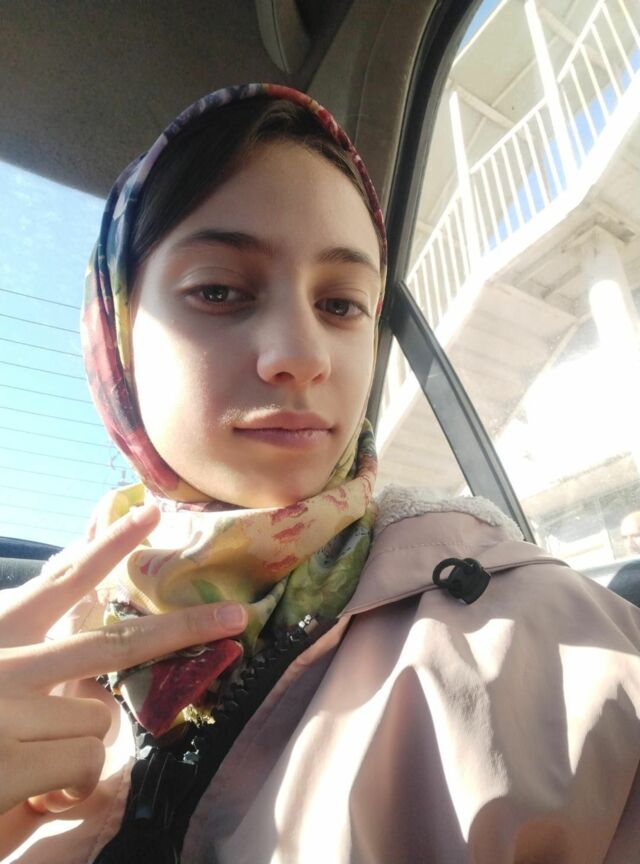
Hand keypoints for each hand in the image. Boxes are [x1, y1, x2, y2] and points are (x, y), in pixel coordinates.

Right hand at [0, 504, 247, 815]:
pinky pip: (82, 765)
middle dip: (182, 628)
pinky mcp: (10, 759)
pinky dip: (66, 782)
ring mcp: (9, 710)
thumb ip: (26, 636)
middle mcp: (7, 663)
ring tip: (24, 755)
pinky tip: (23, 787)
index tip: (151, 513)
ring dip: (77, 743)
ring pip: (98, 721)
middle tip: (236, 617)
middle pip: (114, 643)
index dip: (110, 544)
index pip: (62, 579)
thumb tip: (73, 605)